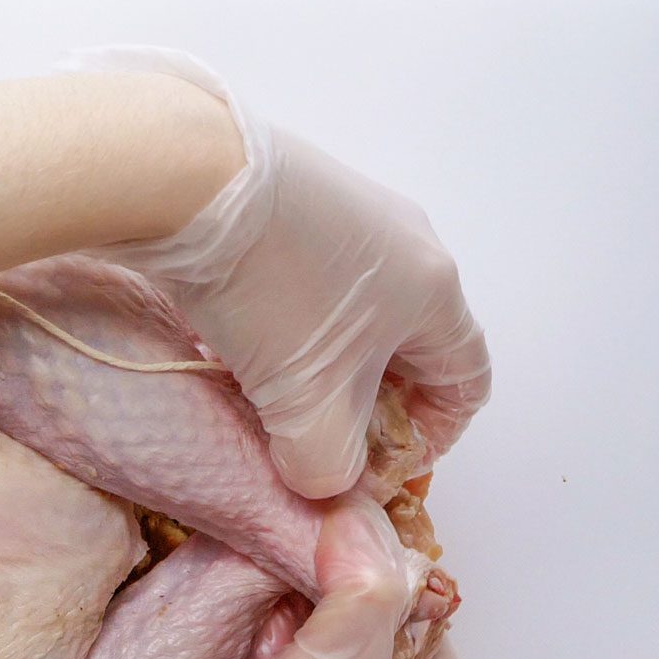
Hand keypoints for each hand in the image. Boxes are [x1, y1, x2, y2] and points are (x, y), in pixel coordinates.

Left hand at [62, 46, 492, 498]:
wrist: (192, 181)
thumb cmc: (273, 293)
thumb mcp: (306, 405)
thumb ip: (327, 465)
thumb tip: (319, 477)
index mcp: (435, 292)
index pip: (467, 381)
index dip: (433, 439)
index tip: (377, 469)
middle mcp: (408, 244)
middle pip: (408, 349)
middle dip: (367, 406)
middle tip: (315, 439)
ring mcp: (352, 214)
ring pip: (353, 318)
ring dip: (320, 367)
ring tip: (268, 396)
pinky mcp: (297, 202)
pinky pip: (308, 284)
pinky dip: (285, 325)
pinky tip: (236, 341)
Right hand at [91, 495, 459, 658]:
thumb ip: (359, 588)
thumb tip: (352, 511)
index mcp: (421, 658)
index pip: (392, 553)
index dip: (342, 537)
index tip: (297, 554)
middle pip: (339, 567)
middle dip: (292, 566)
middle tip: (261, 607)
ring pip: (291, 590)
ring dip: (257, 591)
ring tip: (238, 627)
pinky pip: (258, 621)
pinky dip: (238, 616)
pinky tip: (220, 631)